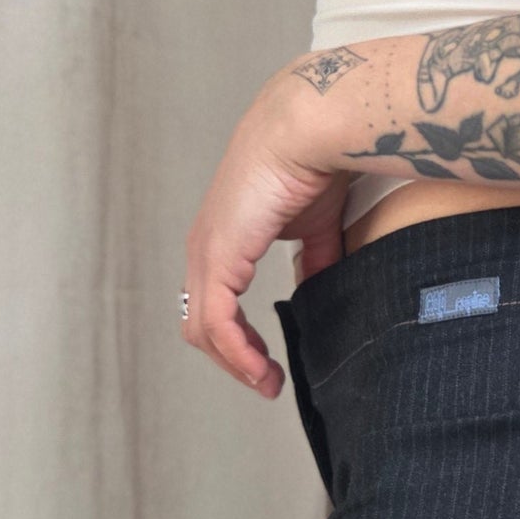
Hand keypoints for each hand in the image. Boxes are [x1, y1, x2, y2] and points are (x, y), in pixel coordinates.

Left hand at [182, 72, 347, 397]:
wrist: (307, 134)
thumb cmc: (311, 164)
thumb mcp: (314, 228)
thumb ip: (313, 262)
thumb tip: (318, 289)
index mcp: (223, 238)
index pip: (214, 304)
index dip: (239, 341)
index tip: (269, 366)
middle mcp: (205, 247)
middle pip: (201, 325)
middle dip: (235, 361)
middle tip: (269, 383)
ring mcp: (207, 253)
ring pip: (204, 330)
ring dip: (237, 365)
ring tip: (268, 384)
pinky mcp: (218, 258)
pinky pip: (218, 323)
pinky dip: (239, 354)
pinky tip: (262, 370)